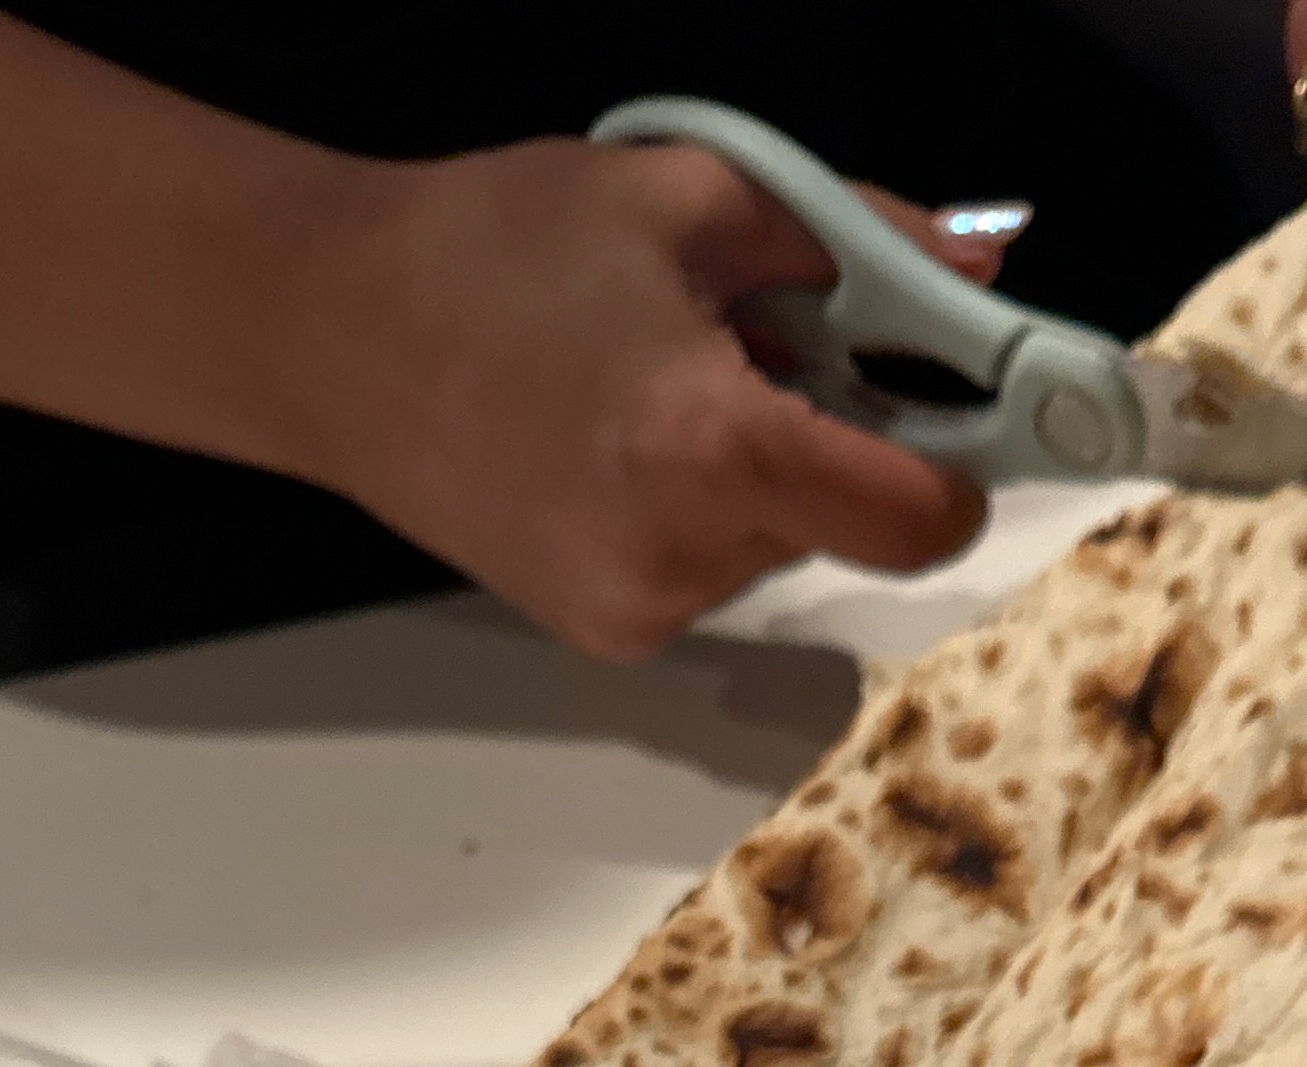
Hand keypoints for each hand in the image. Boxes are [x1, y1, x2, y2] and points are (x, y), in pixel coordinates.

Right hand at [278, 137, 1000, 662]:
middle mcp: (683, 555)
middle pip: (846, 524)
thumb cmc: (493, 249)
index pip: (912, 519)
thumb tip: (975, 264)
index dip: (959, 472)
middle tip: (771, 350)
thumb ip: (852, 239)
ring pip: (778, 547)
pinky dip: (699, 509)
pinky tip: (616, 443)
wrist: (331, 334)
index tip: (966, 421)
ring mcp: (640, 609)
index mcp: (711, 448)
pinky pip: (710, 572)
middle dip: (840, 441)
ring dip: (761, 472)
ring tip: (658, 386)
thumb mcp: (687, 196)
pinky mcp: (604, 630)